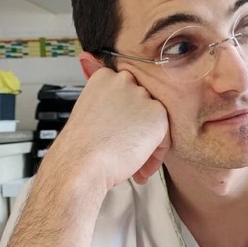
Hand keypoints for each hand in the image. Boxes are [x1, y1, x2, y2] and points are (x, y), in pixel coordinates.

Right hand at [42, 67, 169, 191]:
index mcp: (105, 77)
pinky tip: (141, 169)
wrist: (83, 162)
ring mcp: (142, 96)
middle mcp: (125, 80)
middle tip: (125, 151)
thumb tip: (117, 104)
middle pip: (142, 107)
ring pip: (154, 122)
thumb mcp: (90, 112)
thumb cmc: (82, 147)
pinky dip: (156, 155)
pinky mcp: (158, 113)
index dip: (124, 119)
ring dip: (147, 145)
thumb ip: (108, 103)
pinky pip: (165, 136)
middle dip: (137, 131)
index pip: (126, 95)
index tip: (118, 134)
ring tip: (134, 166)